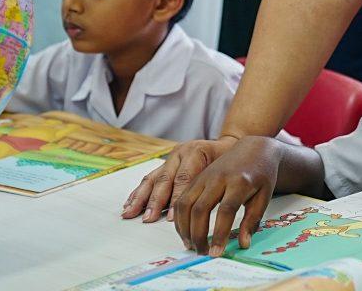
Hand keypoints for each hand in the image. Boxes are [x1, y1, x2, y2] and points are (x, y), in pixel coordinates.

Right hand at [122, 136, 237, 222]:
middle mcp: (181, 153)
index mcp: (197, 152)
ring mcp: (171, 157)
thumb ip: (219, 186)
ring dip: (140, 198)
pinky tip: (130, 204)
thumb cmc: (231, 158)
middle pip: (165, 179)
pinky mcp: (166, 163)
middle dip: (155, 201)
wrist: (228, 143)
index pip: (184, 178)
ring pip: (153, 178)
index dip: (177, 198)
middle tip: (148, 219)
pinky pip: (150, 177)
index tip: (171, 218)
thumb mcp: (230, 167)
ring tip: (129, 214)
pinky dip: (139, 192)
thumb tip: (213, 213)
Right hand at [174, 136, 284, 255]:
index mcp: (239, 181)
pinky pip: (181, 199)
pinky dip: (179, 218)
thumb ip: (253, 220)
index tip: (216, 252)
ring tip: (192, 245)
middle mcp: (218, 177)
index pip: (226, 210)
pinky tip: (186, 231)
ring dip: (184, 228)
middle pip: (200, 209)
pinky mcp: (197, 178)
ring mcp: (205, 176)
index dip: (219, 233)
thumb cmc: (261, 174)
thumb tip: (243, 244)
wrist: (254, 148)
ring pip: (185, 204)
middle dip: (198, 234)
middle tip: (202, 252)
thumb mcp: (264, 196)